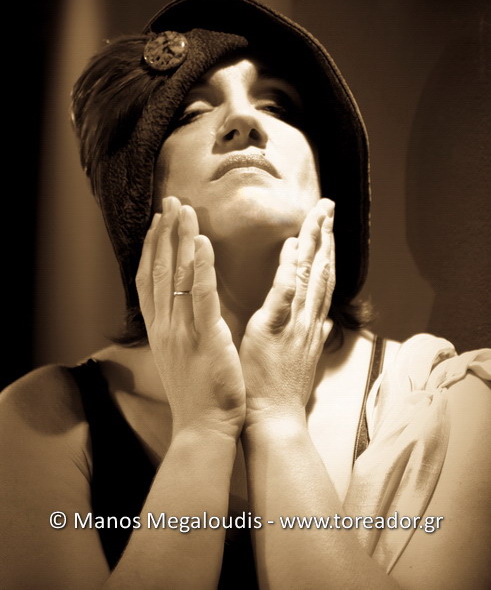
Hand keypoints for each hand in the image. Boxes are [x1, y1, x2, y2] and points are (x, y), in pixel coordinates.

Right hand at [136, 196, 245, 440]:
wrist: (203, 430)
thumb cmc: (197, 395)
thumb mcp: (180, 357)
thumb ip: (177, 329)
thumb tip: (178, 308)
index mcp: (160, 330)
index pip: (150, 280)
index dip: (152, 248)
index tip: (157, 221)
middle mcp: (165, 326)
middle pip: (160, 271)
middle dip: (163, 234)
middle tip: (169, 202)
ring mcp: (183, 331)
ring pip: (177, 276)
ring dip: (179, 239)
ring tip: (183, 209)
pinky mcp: (206, 338)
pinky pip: (202, 296)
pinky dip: (201, 266)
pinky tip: (202, 240)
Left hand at [239, 198, 334, 427]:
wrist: (273, 421)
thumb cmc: (280, 391)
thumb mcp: (302, 359)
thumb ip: (313, 334)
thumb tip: (325, 321)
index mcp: (311, 325)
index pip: (323, 280)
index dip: (327, 250)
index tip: (327, 225)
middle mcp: (308, 320)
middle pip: (323, 270)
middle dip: (326, 236)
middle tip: (328, 205)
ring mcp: (294, 324)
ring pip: (310, 276)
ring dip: (315, 243)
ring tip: (318, 214)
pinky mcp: (272, 330)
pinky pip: (284, 295)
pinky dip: (290, 269)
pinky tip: (292, 247)